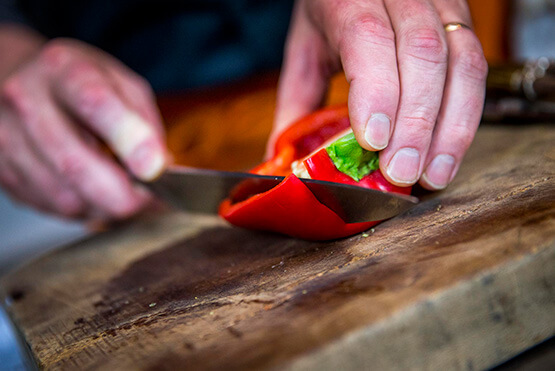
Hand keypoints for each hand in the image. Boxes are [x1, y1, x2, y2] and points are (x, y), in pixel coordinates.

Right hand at [0, 38, 168, 219]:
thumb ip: (144, 120)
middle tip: (148, 200)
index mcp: (63, 68)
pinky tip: (91, 191)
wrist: (23, 84)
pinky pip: (51, 208)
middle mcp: (26, 99)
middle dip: (122, 196)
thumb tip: (158, 166)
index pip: (94, 102)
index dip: (128, 139)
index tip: (154, 167)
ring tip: (120, 191)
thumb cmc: (82, 86)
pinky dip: (83, 209)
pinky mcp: (2, 171)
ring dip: (104, 206)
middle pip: (75, 164)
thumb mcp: (122, 84)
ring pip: (64, 196)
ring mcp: (6, 137)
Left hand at [272, 0, 487, 189]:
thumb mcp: (305, 47)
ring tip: (429, 174)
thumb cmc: (332, 9)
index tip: (374, 140)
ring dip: (448, 127)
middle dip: (414, 122)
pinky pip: (476, 69)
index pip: (368, 36)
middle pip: (422, 53)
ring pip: (461, 61)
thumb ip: (297, 99)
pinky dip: (465, 118)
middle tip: (399, 171)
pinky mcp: (463, 20)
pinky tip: (447, 155)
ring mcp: (440, 4)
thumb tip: (285, 158)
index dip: (376, 90)